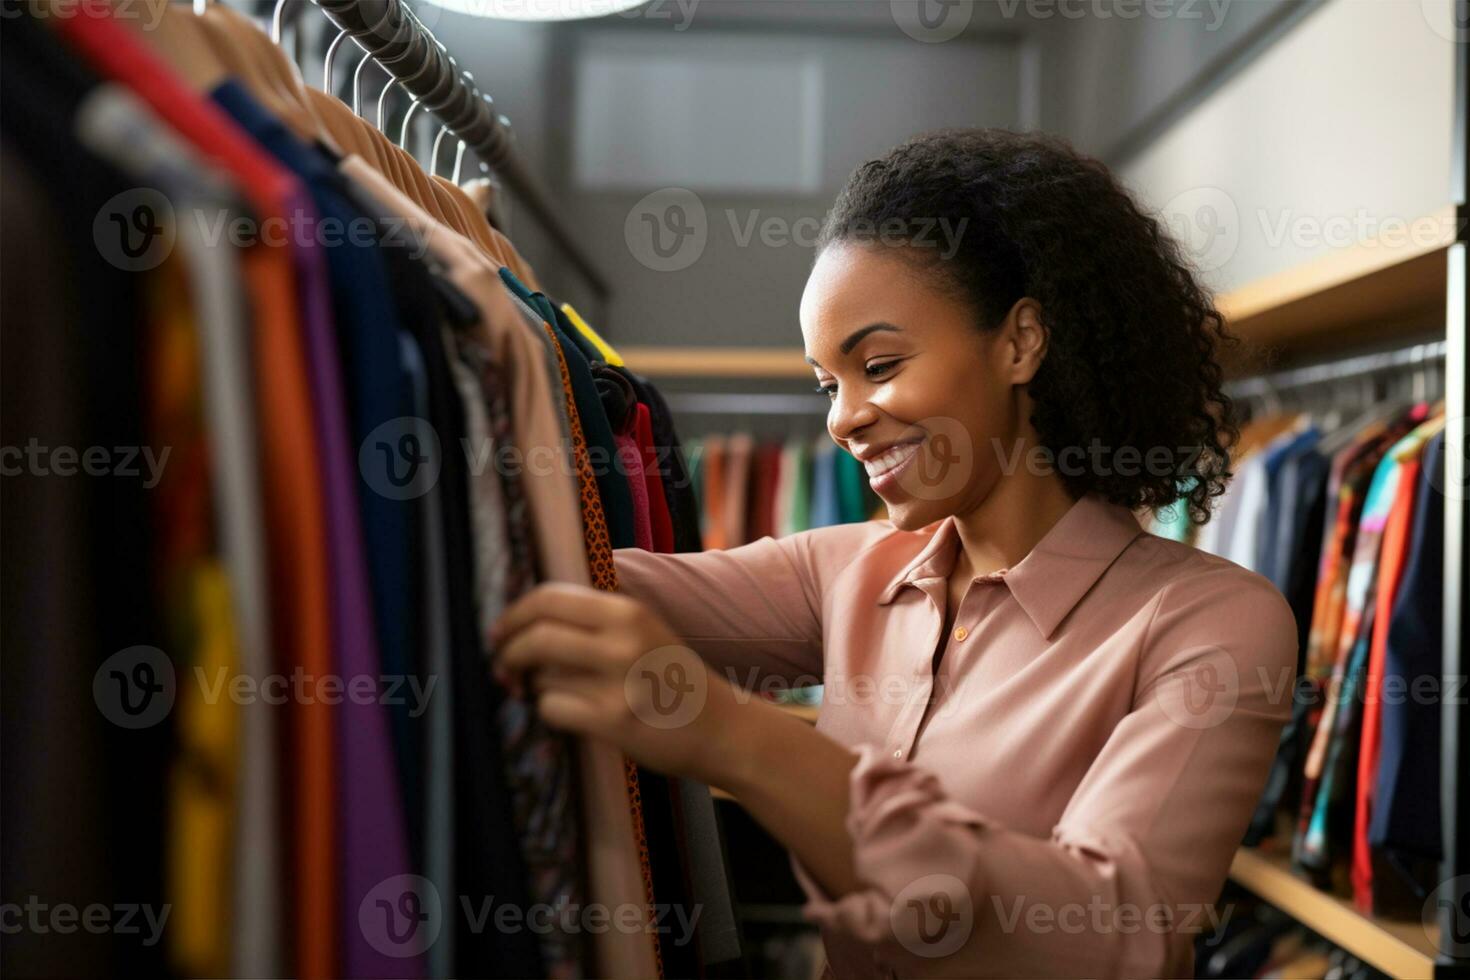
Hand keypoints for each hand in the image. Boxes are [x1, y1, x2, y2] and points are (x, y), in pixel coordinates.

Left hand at [490, 582, 741, 784]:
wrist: (723, 728)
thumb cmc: (673, 680)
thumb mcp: (644, 631)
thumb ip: (594, 621)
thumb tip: (522, 623)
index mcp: (628, 611)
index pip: (549, 597)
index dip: (514, 614)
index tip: (499, 633)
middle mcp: (624, 640)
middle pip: (536, 635)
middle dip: (508, 653)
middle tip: (503, 668)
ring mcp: (619, 682)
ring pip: (542, 676)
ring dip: (535, 686)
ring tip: (556, 692)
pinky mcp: (614, 721)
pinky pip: (553, 709)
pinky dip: (550, 712)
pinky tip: (572, 714)